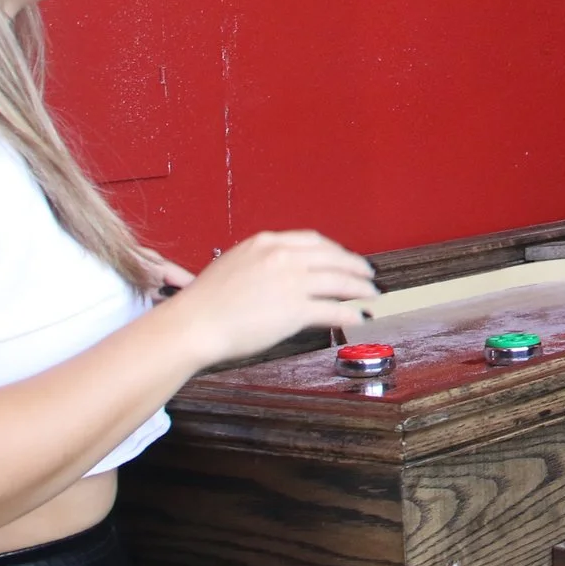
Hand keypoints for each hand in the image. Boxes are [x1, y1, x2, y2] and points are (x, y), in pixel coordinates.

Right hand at [159, 229, 377, 365]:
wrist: (193, 324)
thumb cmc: (204, 303)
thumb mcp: (234, 265)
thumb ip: (262, 263)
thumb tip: (282, 273)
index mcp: (267, 243)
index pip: (313, 241)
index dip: (335, 250)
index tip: (344, 257)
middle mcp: (283, 257)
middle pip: (333, 258)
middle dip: (355, 267)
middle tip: (368, 275)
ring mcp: (291, 283)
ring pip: (339, 282)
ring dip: (360, 289)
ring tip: (371, 295)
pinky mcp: (295, 310)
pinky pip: (333, 310)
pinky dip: (350, 313)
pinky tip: (359, 317)